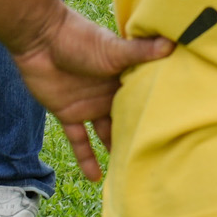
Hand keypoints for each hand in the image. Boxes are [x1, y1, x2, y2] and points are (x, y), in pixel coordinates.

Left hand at [10, 7, 175, 181]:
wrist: (40, 38)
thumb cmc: (79, 38)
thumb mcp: (113, 48)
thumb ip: (140, 51)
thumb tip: (173, 44)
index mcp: (125, 76)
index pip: (144, 97)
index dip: (158, 111)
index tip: (176, 128)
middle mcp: (109, 93)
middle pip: (126, 118)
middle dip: (138, 134)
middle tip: (158, 159)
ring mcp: (89, 105)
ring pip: (105, 133)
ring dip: (115, 149)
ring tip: (131, 172)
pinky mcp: (68, 114)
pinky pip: (78, 141)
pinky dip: (85, 159)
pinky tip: (95, 178)